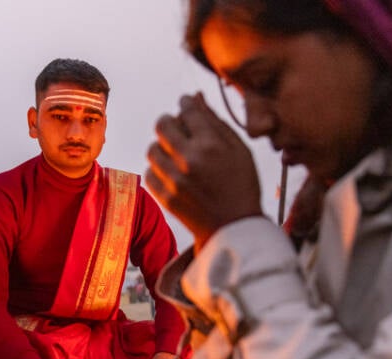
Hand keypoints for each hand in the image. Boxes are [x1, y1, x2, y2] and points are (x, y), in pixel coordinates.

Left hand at [146, 92, 261, 250]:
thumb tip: (196, 98)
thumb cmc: (242, 186)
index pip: (187, 110)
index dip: (186, 103)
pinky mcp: (165, 197)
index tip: (187, 106)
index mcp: (211, 145)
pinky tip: (174, 173)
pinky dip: (159, 170)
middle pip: (162, 124)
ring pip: (152, 149)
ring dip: (162, 147)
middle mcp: (189, 160)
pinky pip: (149, 173)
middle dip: (170, 122)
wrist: (234, 227)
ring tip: (176, 155)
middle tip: (178, 129)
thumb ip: (216, 122)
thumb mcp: (239, 150)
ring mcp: (175, 180)